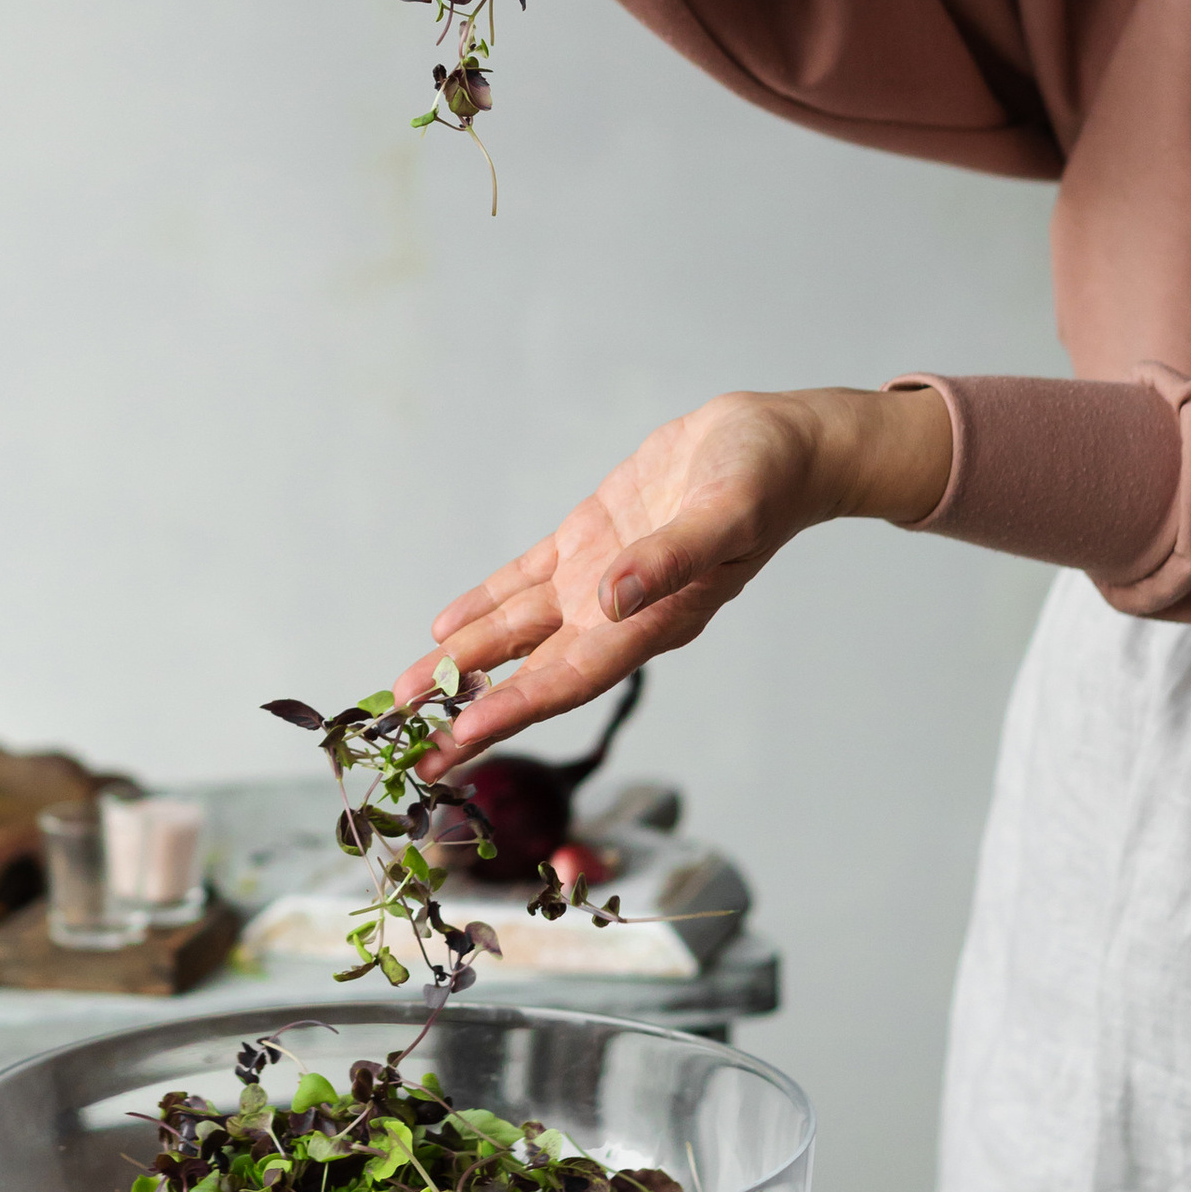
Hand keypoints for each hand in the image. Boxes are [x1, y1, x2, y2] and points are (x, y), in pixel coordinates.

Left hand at [397, 385, 954, 764]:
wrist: (781, 446)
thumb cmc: (766, 482)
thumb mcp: (726, 513)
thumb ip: (671, 559)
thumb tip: (611, 598)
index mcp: (651, 621)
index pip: (565, 681)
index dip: (508, 713)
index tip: (454, 742)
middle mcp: (617, 613)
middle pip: (529, 675)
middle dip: (468, 709)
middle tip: (409, 746)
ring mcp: (600, 577)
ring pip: (517, 633)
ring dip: (463, 661)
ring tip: (408, 693)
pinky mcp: (591, 537)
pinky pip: (526, 580)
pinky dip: (486, 604)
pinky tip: (446, 628)